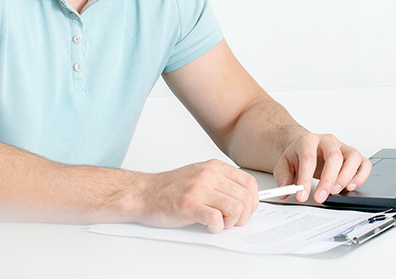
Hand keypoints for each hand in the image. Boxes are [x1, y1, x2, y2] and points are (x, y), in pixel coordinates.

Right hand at [132, 159, 258, 233]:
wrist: (143, 193)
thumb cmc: (170, 188)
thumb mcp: (200, 175)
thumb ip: (222, 183)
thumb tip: (246, 198)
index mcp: (214, 167)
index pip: (250, 183)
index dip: (253, 201)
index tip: (246, 210)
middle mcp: (209, 175)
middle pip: (246, 198)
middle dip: (244, 216)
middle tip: (232, 221)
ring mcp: (198, 190)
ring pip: (236, 209)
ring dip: (231, 223)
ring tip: (219, 223)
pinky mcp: (189, 206)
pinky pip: (216, 219)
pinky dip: (217, 228)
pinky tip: (209, 226)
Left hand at [273, 133, 371, 203]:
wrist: (306, 147)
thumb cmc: (298, 155)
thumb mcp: (284, 165)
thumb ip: (283, 178)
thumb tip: (286, 191)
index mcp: (308, 140)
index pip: (309, 158)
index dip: (305, 179)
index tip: (302, 195)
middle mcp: (328, 141)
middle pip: (334, 156)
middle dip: (328, 180)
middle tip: (320, 197)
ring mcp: (343, 147)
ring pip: (353, 157)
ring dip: (346, 177)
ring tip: (336, 191)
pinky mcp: (353, 155)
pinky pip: (364, 163)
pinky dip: (361, 176)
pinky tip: (350, 187)